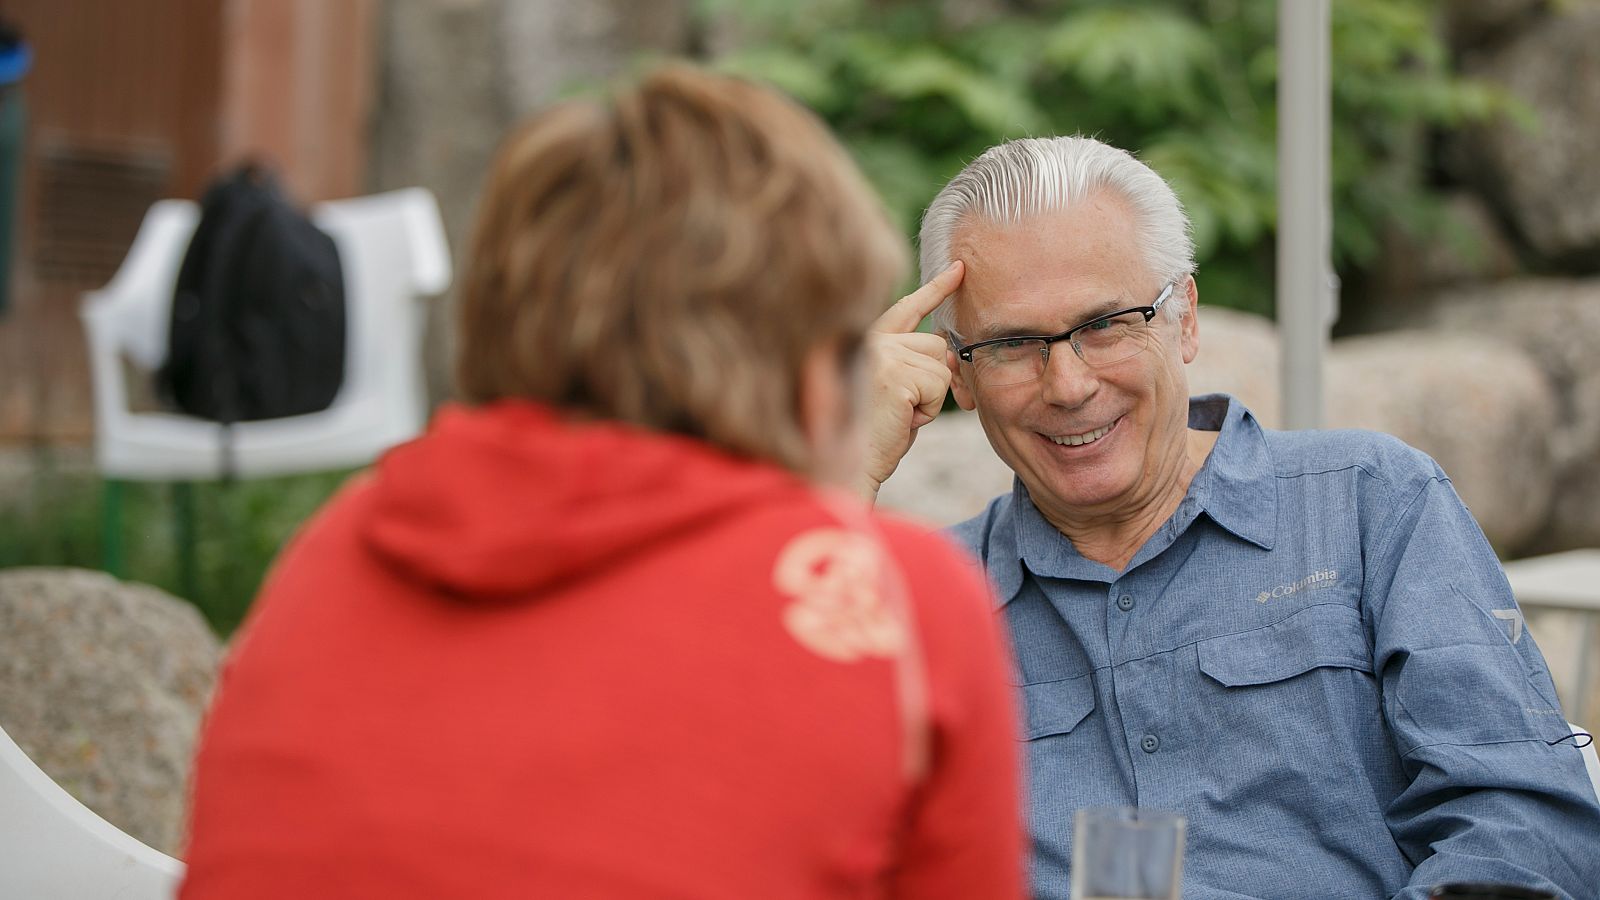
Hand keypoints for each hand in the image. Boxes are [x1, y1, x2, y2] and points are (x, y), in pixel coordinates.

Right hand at [858, 260, 964, 501]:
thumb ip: (909, 366)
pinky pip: (939, 386)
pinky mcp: (893, 373)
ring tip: (898, 416)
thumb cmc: (868, 439)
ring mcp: (879, 353)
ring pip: (940, 366)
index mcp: (864, 341)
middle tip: (909, 410)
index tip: (958, 270)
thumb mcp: (890, 393)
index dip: (935, 289)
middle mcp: (868, 339)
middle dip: (934, 379)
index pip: (906, 308)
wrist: (846, 470)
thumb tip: (948, 356)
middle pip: (935, 343)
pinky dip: (929, 411)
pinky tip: (901, 421)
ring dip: (930, 399)